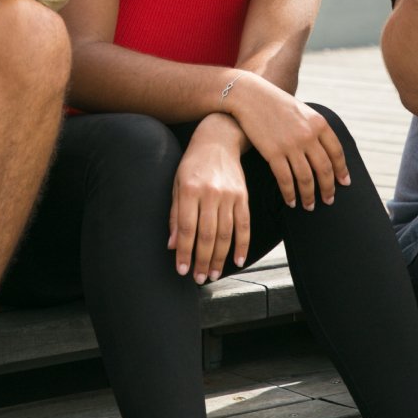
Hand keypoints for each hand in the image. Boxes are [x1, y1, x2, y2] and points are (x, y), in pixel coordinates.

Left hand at [170, 115, 250, 283]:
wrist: (219, 139)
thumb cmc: (192, 163)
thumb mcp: (176, 183)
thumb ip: (175, 215)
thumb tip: (173, 245)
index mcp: (189, 190)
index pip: (187, 229)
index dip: (184, 252)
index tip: (182, 270)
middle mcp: (210, 193)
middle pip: (207, 235)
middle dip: (202, 260)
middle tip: (199, 278)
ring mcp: (229, 195)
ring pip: (225, 233)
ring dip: (220, 257)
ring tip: (213, 274)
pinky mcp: (243, 196)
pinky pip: (244, 225)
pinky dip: (242, 245)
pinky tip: (239, 261)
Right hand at [224, 72, 347, 209]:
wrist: (250, 96)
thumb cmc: (275, 103)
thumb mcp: (302, 111)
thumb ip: (315, 128)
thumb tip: (325, 150)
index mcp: (319, 124)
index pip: (337, 153)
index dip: (342, 170)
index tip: (344, 183)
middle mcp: (308, 135)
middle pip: (324, 169)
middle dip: (328, 188)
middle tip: (329, 200)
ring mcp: (291, 145)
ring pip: (306, 178)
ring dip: (309, 196)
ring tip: (309, 206)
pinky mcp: (273, 153)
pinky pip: (286, 180)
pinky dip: (290, 194)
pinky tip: (291, 202)